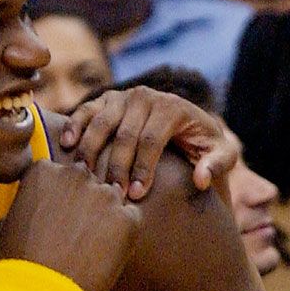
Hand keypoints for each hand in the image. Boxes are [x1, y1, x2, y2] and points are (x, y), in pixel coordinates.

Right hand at [0, 160, 141, 290]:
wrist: (42, 290)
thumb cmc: (20, 260)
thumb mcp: (6, 223)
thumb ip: (25, 205)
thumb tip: (31, 208)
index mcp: (44, 171)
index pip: (59, 174)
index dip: (59, 197)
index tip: (56, 216)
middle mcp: (76, 175)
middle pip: (87, 182)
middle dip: (84, 202)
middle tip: (75, 231)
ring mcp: (104, 195)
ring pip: (111, 198)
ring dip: (105, 215)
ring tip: (91, 244)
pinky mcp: (127, 218)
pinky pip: (131, 218)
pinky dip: (124, 233)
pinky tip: (107, 251)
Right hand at [60, 86, 237, 200]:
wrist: (189, 126)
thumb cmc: (205, 145)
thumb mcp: (223, 155)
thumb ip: (217, 165)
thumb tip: (201, 179)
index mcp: (173, 107)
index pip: (152, 139)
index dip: (142, 168)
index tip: (136, 194)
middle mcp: (147, 96)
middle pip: (125, 134)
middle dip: (118, 167)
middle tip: (112, 194)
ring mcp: (124, 96)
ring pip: (102, 123)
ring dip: (92, 151)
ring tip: (87, 178)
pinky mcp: (108, 99)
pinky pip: (87, 110)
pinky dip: (75, 125)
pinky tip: (66, 146)